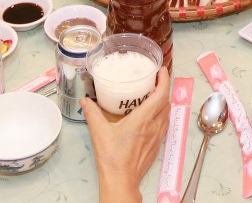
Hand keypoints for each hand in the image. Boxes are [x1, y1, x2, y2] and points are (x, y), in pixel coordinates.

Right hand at [84, 68, 169, 202]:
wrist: (121, 180)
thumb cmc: (112, 157)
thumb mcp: (99, 132)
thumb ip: (92, 113)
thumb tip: (84, 101)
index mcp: (143, 119)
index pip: (161, 95)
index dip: (164, 80)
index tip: (161, 70)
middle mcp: (154, 126)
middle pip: (166, 102)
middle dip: (164, 88)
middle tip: (156, 79)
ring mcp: (157, 137)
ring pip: (167, 114)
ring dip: (164, 102)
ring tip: (154, 94)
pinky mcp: (156, 146)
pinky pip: (164, 125)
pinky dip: (162, 115)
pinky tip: (152, 116)